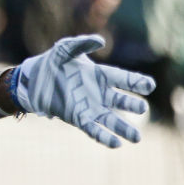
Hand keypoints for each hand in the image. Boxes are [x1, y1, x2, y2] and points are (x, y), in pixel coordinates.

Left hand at [15, 34, 155, 147]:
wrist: (33, 79)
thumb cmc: (52, 62)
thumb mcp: (64, 49)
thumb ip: (81, 43)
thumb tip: (100, 40)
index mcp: (100, 75)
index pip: (123, 79)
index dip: (136, 82)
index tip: (150, 85)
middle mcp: (99, 93)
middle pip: (120, 100)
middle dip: (132, 104)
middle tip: (142, 107)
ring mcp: (90, 107)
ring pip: (111, 120)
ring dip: (124, 129)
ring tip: (136, 137)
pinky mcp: (78, 118)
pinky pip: (94, 129)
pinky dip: (105, 137)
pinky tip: (116, 144)